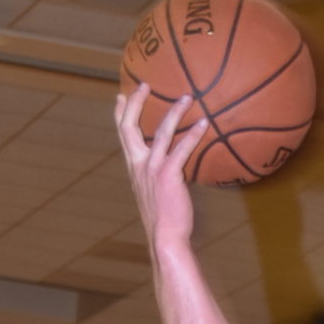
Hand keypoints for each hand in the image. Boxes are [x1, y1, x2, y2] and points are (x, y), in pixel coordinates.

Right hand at [115, 83, 206, 256]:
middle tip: (144, 85)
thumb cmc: (164, 220)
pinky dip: (193, 135)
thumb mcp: (154, 193)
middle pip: (129, 126)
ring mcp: (152, 169)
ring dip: (174, 112)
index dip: (119, 114)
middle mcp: (139, 165)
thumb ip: (157, 177)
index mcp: (133, 168)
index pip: (122, 135)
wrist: (165, 238)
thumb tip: (171, 170)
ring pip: (160, 132)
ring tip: (186, 97)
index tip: (120, 96)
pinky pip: (181, 149)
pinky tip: (204, 124)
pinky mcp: (168, 175)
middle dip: (136, 103)